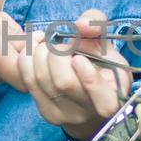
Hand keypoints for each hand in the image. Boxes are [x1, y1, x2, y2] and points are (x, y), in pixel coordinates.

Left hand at [12, 7, 132, 140]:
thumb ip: (97, 25)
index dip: (90, 79)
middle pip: (63, 82)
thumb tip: (81, 25)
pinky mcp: (45, 111)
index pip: (105, 103)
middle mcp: (89, 112)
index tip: (78, 58)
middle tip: (63, 45)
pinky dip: (28, 57)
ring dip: (39, 51)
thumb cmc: (99, 64)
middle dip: (57, 53)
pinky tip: (36, 49)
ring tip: (48, 43)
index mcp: (113, 97)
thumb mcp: (106, 42)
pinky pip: (27, 79)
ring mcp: (65, 115)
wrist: (85, 92)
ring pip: (41, 78)